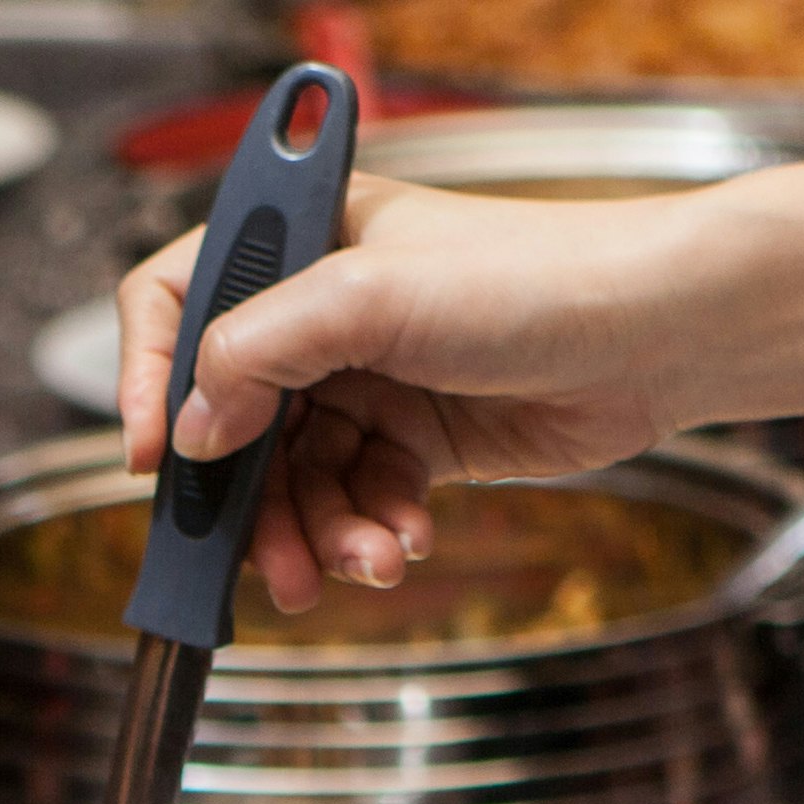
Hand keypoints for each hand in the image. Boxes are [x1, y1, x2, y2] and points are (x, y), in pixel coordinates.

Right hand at [121, 179, 706, 611]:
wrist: (657, 332)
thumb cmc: (535, 278)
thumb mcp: (370, 297)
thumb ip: (258, 353)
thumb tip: (188, 429)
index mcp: (301, 239)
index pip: (176, 300)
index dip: (146, 378)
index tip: (151, 457)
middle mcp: (325, 308)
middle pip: (231, 418)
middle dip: (248, 499)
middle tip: (263, 563)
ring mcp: (370, 375)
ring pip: (296, 476)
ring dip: (319, 533)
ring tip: (362, 564)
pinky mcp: (417, 436)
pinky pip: (359, 499)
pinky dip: (373, 531)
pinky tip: (407, 540)